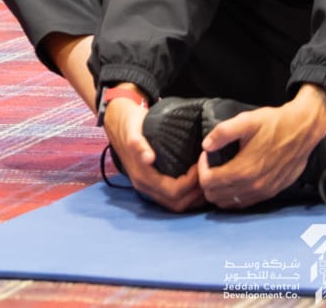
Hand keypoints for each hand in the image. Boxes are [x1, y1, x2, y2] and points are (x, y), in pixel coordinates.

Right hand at [104, 95, 205, 212]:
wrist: (117, 120)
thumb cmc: (129, 122)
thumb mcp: (133, 129)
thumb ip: (139, 144)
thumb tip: (149, 158)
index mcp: (142, 176)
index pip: (174, 192)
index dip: (191, 183)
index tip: (201, 165)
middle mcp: (145, 186)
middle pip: (177, 203)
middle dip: (196, 193)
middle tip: (208, 175)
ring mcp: (147, 186)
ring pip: (176, 203)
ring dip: (193, 196)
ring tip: (205, 179)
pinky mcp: (152, 183)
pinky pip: (172, 198)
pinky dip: (187, 195)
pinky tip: (196, 182)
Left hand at [198, 86, 325, 209]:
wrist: (303, 130)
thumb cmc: (274, 124)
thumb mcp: (246, 121)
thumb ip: (222, 133)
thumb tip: (206, 146)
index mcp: (243, 170)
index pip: (208, 182)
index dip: (201, 169)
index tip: (206, 155)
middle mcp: (253, 186)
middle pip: (216, 196)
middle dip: (207, 181)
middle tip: (211, 164)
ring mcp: (264, 192)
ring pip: (229, 204)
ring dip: (219, 191)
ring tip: (220, 172)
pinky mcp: (272, 192)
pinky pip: (245, 204)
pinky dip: (234, 196)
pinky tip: (234, 181)